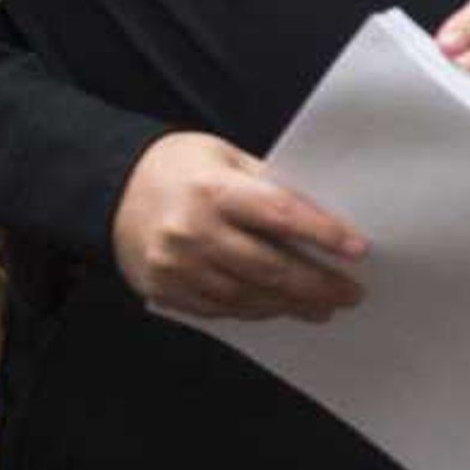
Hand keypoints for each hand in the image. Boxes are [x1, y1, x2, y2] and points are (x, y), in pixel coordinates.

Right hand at [111, 131, 367, 320]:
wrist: (110, 187)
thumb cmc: (182, 168)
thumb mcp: (227, 159)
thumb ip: (270, 187)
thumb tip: (324, 218)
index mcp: (212, 190)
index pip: (279, 215)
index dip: (322, 233)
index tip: (358, 249)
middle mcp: (191, 230)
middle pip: (268, 267)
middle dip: (317, 285)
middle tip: (352, 293)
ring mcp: (175, 265)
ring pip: (246, 296)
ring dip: (291, 305)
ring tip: (324, 306)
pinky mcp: (163, 288)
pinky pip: (219, 309)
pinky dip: (255, 311)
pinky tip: (279, 308)